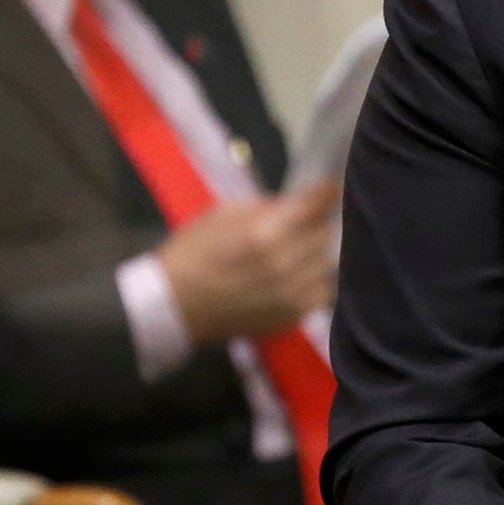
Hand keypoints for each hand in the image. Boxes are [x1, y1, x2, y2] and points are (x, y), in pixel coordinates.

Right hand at [157, 179, 338, 344]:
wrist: (175, 304)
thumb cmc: (193, 253)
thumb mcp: (223, 213)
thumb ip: (266, 207)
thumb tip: (298, 203)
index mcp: (266, 233)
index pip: (315, 205)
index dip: (325, 193)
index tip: (328, 189)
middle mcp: (286, 264)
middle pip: (325, 233)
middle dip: (315, 224)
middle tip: (301, 223)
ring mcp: (293, 293)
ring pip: (326, 262)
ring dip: (315, 252)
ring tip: (295, 251)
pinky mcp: (294, 315)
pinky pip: (322, 290)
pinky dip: (313, 280)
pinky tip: (295, 276)